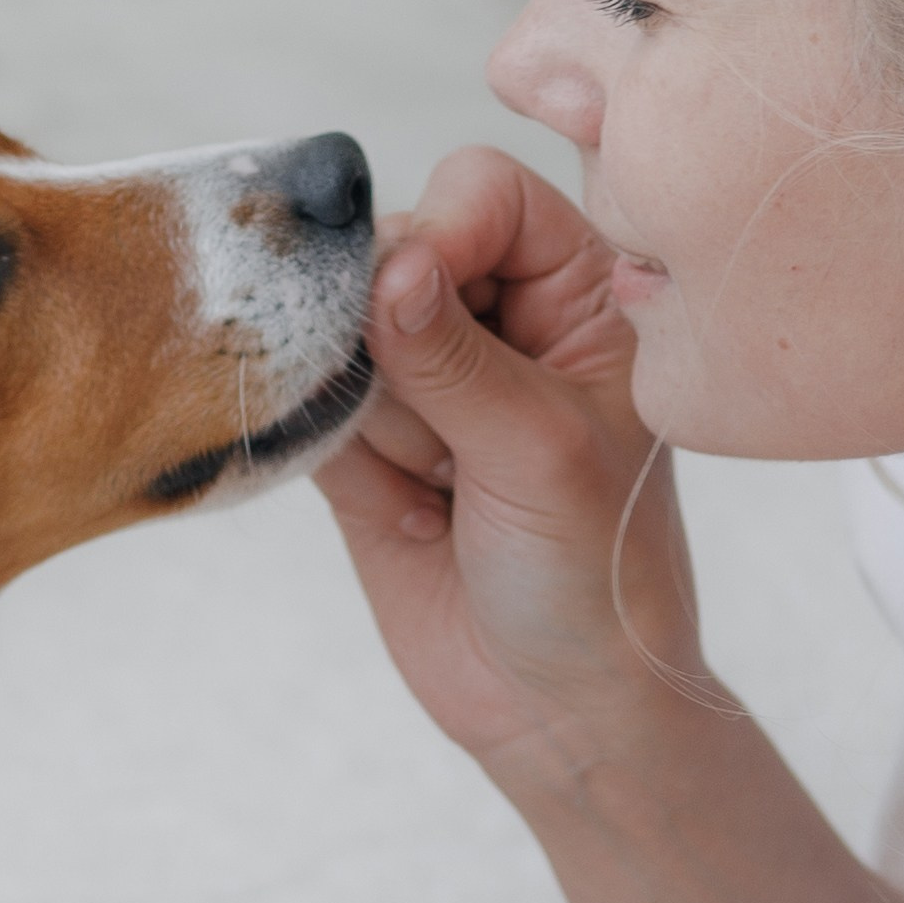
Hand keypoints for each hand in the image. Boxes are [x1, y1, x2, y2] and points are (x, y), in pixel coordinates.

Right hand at [319, 149, 716, 781]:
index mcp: (583, 289)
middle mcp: (502, 314)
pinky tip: (411, 517)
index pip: (482, 191)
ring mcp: (428, 375)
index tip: (418, 301)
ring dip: (379, 421)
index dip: (439, 233)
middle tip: (455, 443)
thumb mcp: (542, 455)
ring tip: (446, 491)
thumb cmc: (597, 578)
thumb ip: (455, 355)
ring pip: (337, 333)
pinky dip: (339, 458)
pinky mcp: (367, 437)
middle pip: (391, 248)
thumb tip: (386, 261)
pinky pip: (306, 402)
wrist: (558, 711)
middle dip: (399, 346)